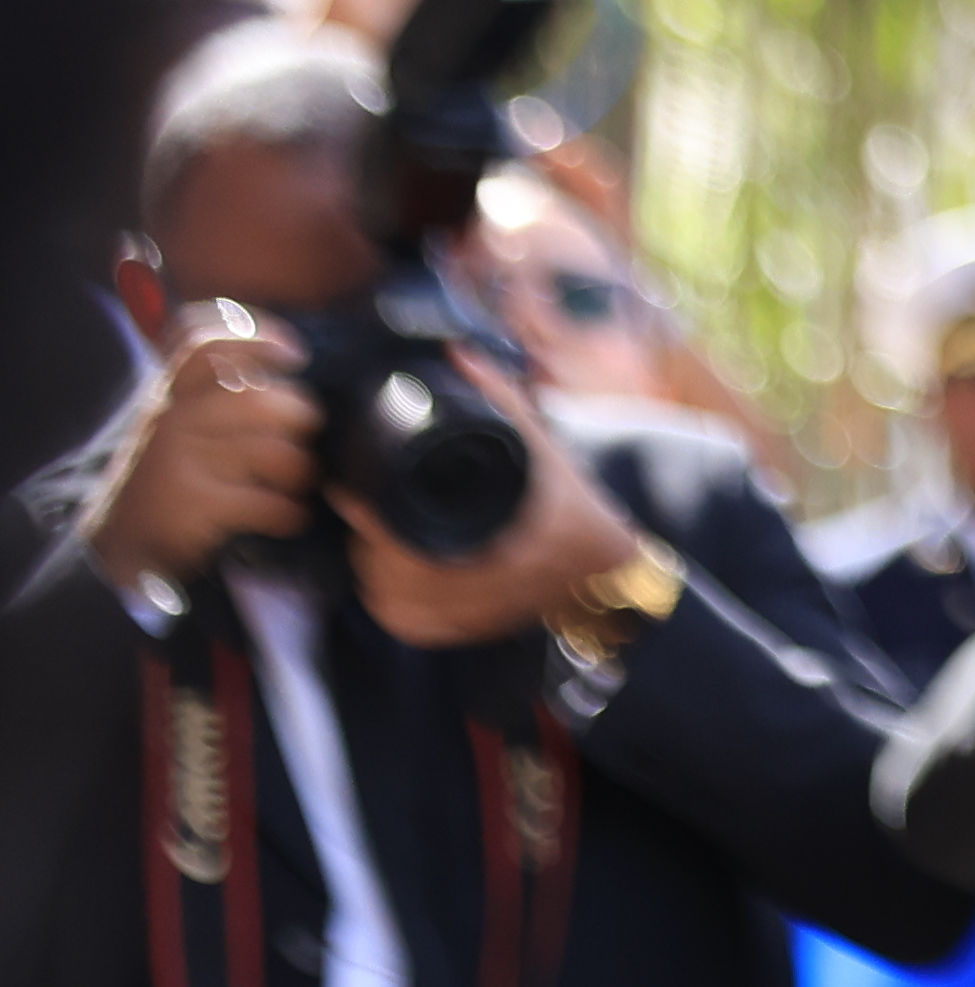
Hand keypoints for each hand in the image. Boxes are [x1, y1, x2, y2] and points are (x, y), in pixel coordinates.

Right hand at [83, 305, 315, 591]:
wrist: (124, 540)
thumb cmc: (175, 475)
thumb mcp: (183, 423)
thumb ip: (220, 393)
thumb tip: (288, 370)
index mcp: (171, 393)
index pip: (201, 344)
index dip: (254, 337)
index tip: (293, 353)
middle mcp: (170, 418)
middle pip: (256, 398)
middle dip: (300, 415)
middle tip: (306, 434)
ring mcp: (178, 459)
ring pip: (271, 450)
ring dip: (300, 469)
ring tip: (299, 481)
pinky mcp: (190, 501)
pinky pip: (264, 501)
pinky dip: (288, 512)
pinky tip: (287, 516)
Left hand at [333, 362, 645, 649]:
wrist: (611, 567)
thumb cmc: (576, 505)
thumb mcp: (543, 445)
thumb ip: (500, 399)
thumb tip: (456, 355)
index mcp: (501, 544)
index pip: (409, 544)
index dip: (371, 522)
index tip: (351, 494)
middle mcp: (487, 586)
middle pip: (391, 577)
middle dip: (367, 545)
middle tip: (357, 512)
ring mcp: (479, 614)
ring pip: (395, 606)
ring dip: (374, 576)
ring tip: (369, 543)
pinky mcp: (473, 631)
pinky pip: (413, 626)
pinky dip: (394, 608)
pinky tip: (388, 584)